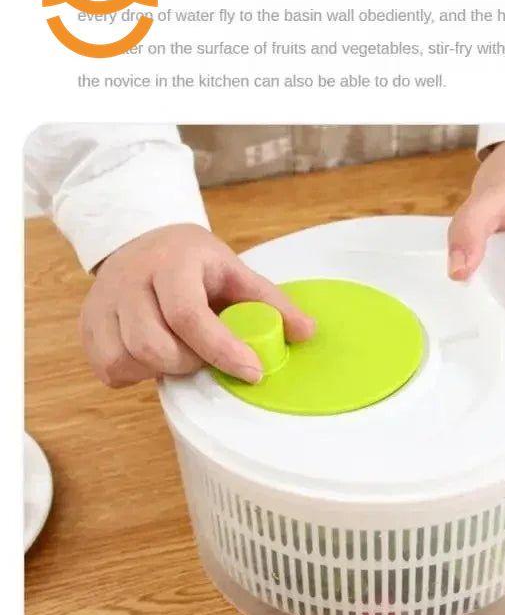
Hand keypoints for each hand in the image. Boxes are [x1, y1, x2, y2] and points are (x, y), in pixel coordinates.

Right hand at [80, 224, 315, 387]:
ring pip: (127, 360)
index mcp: (172, 262)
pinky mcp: (88, 325)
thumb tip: (307, 333)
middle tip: (208, 355)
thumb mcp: (236, 271)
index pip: (189, 314)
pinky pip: (108, 369)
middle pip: (153, 345)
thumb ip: (271, 302)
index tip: (252, 370)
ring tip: (182, 352)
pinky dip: (137, 374)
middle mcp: (130, 281)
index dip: (222, 349)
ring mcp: (102, 303)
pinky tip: (156, 357)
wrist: (141, 240)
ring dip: (163, 369)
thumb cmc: (194, 261)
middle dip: (190, 362)